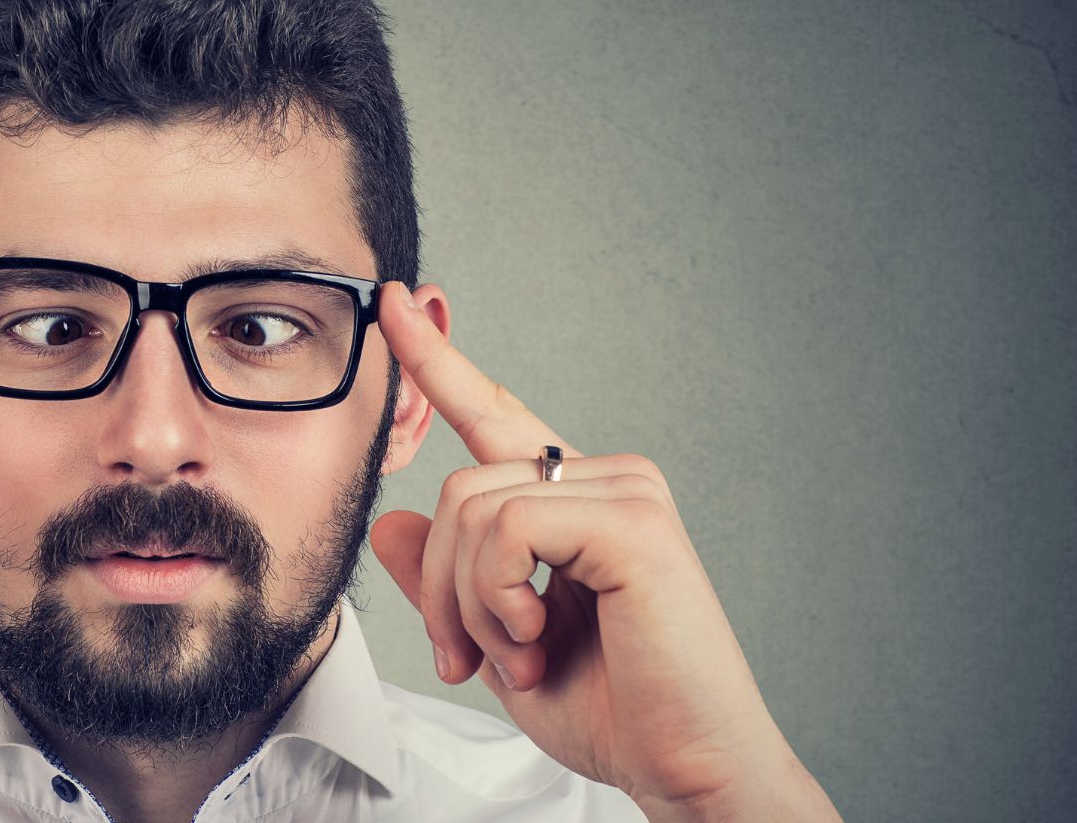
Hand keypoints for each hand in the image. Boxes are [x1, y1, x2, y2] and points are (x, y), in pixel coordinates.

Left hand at [368, 282, 839, 819]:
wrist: (685, 771)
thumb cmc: (613, 711)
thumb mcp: (497, 641)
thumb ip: (446, 581)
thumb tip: (391, 524)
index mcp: (575, 499)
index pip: (494, 412)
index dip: (438, 361)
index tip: (396, 304)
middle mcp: (606, 478)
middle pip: (458, 485)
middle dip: (442, 587)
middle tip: (470, 660)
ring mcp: (627, 492)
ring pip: (473, 506)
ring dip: (469, 604)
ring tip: (520, 657)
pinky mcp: (634, 522)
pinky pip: (509, 527)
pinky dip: (497, 596)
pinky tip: (538, 638)